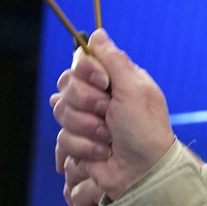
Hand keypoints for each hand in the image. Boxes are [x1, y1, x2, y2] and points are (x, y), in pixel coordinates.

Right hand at [51, 29, 174, 200]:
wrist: (143, 171)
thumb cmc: (145, 129)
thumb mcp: (135, 89)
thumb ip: (114, 60)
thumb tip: (97, 34)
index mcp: (114, 79)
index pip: (81, 60)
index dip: (86, 71)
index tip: (104, 83)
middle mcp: (97, 96)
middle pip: (66, 84)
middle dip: (87, 102)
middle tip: (108, 113)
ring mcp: (85, 119)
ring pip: (61, 111)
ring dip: (87, 127)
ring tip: (109, 137)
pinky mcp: (77, 142)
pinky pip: (62, 138)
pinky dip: (84, 147)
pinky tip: (103, 152)